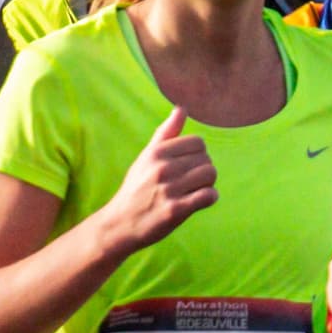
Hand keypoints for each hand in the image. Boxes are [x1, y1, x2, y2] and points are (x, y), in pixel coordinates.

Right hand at [96, 110, 219, 261]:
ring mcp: (169, 189)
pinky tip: (198, 201)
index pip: (198, 142)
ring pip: (210, 176)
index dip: (198, 155)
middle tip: (188, 183)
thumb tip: (182, 108)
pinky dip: (209, 198)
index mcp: (156, 152)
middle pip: (207, 160)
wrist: (121, 224)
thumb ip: (166, 133)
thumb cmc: (136, 188)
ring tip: (193, 191)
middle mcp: (163, 168)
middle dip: (202, 171)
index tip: (187, 167)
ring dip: (207, 185)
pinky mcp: (175, 210)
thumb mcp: (146, 157)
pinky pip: (209, 196)